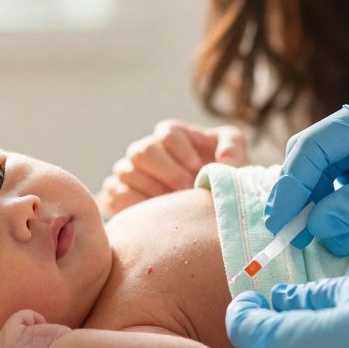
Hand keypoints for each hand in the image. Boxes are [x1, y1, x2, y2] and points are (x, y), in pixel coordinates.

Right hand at [98, 120, 247, 216]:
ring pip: (129, 173)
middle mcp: (144, 150)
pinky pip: (117, 195)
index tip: (198, 170)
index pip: (168, 134)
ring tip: (176, 205)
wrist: (199, 208)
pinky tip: (156, 213)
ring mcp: (127, 171)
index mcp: (170, 135)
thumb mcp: (233, 155)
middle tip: (187, 190)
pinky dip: (136, 204)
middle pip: (144, 151)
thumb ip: (233, 147)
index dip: (183, 152)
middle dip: (168, 172)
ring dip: (155, 191)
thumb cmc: (216, 178)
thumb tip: (226, 162)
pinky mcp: (115, 194)